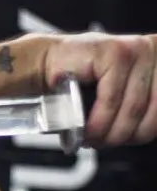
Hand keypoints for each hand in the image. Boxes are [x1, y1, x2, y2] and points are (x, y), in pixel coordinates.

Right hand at [42, 32, 156, 146]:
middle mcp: (152, 52)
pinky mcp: (114, 52)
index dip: (143, 132)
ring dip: (107, 132)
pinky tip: (84, 127)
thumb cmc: (77, 85)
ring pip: (132, 109)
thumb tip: (143, 134)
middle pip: (152, 112)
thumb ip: (136, 110)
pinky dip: (96, 120)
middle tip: (101, 141)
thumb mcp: (118, 100)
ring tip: (90, 136)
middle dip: (122, 135)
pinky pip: (112, 99)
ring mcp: (135, 50)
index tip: (123, 139)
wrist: (44, 66)